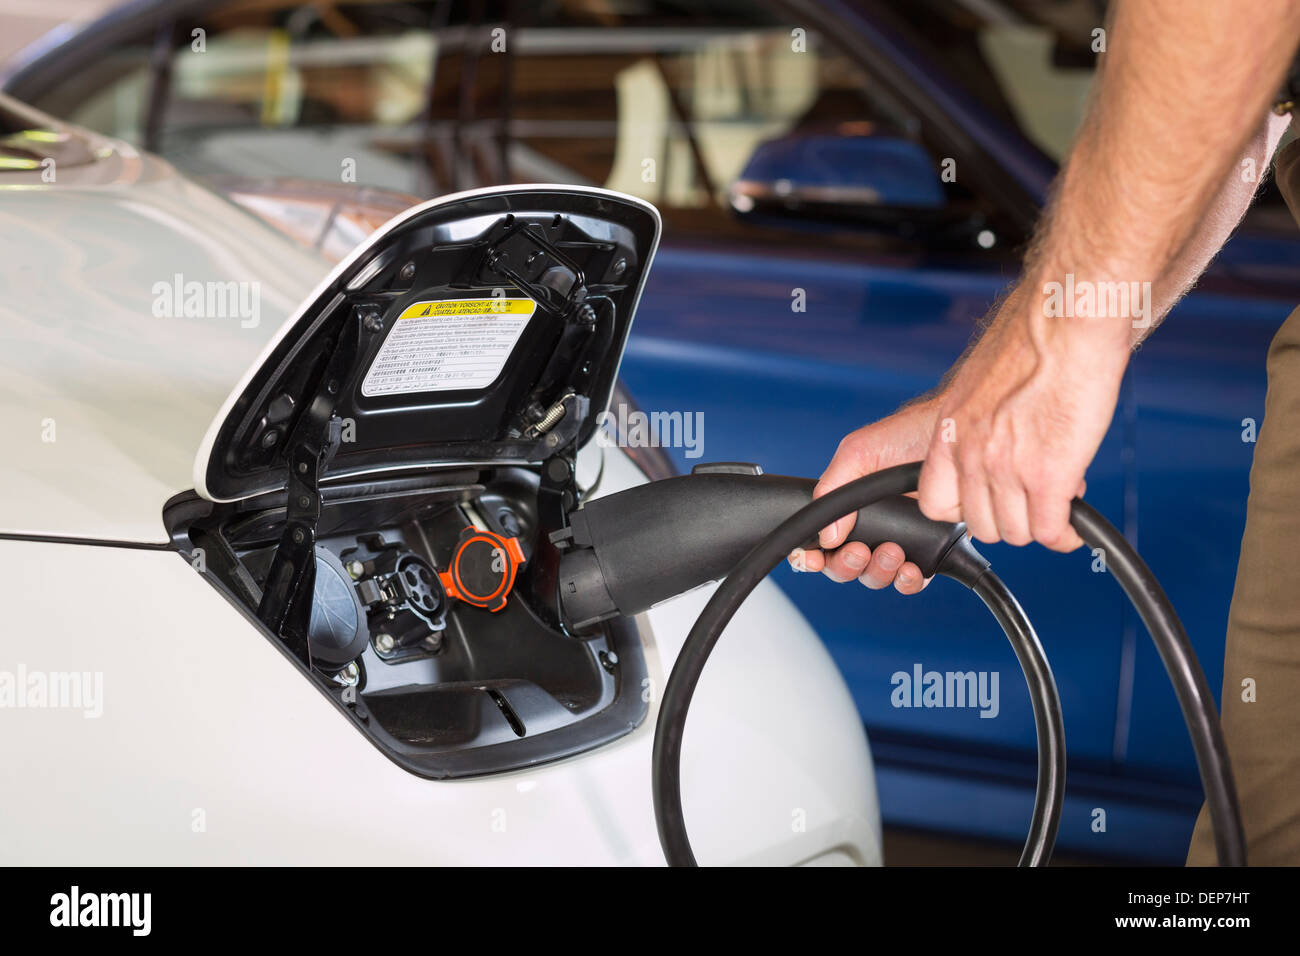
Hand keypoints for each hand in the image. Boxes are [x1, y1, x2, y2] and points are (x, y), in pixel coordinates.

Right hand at [790, 399, 938, 593]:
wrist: (954, 435)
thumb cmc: (907, 436)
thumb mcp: (858, 452)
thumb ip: (832, 488)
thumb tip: (827, 536)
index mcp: (848, 507)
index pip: (821, 544)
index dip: (812, 558)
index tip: (813, 559)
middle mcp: (872, 527)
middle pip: (846, 567)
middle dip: (847, 565)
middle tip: (859, 551)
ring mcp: (901, 539)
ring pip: (877, 576)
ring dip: (879, 572)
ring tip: (891, 551)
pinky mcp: (930, 549)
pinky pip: (913, 580)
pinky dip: (908, 581)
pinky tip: (911, 569)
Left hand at [916, 301, 1126, 550]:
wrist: (1067, 318)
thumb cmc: (1034, 340)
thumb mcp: (982, 385)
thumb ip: (979, 424)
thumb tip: (995, 446)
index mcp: (949, 431)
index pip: (934, 502)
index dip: (964, 511)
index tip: (988, 502)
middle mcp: (970, 454)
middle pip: (979, 525)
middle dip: (1008, 520)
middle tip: (1032, 504)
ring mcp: (1007, 469)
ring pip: (1015, 533)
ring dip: (1038, 526)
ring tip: (1056, 505)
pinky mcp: (1048, 476)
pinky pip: (1051, 530)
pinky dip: (1064, 535)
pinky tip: (1072, 526)